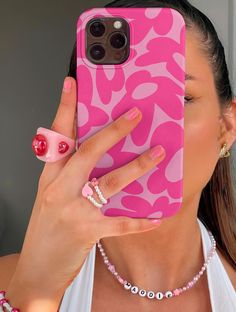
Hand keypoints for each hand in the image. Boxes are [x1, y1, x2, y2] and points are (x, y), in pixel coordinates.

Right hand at [6, 77, 165, 308]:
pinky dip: (139, 221)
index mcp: (50, 176)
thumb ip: (67, 174)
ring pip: (110, 181)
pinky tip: (155, 217)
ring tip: (157, 152)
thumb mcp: (50, 195)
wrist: (37, 267)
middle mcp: (60, 188)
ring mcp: (73, 209)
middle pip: (89, 151)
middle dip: (113, 130)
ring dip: (137, 166)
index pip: (58, 136)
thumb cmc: (45, 229)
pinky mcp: (87, 231)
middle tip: (134, 114)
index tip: (72, 84)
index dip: (64, 108)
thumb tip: (89, 152)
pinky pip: (119, 223)